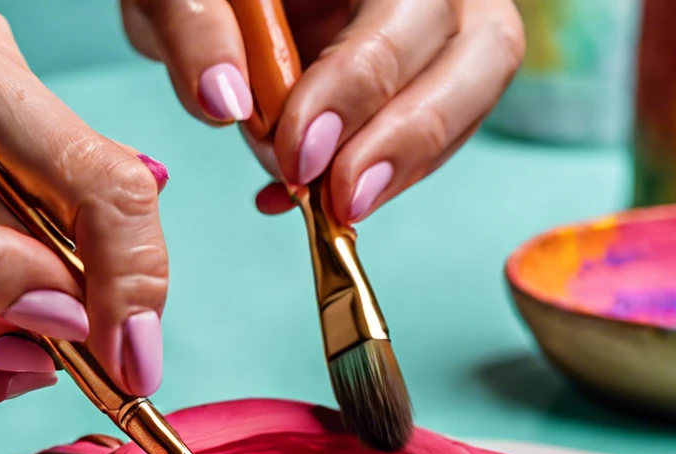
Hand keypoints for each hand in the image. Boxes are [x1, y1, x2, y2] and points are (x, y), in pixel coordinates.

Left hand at [122, 0, 524, 222]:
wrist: (209, 4)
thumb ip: (193, 26)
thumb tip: (223, 101)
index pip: (408, 5)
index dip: (360, 84)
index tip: (299, 152)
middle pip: (482, 47)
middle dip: (407, 135)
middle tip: (337, 198)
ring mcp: (442, 28)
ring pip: (472, 94)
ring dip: (403, 167)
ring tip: (333, 211)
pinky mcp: (424, 82)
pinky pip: (431, 137)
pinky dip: (374, 180)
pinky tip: (302, 198)